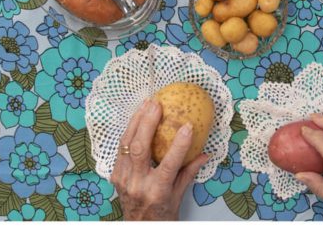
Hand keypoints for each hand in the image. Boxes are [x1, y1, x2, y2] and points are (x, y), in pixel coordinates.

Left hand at [110, 98, 207, 220]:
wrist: (139, 228)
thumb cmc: (163, 213)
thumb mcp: (180, 194)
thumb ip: (190, 170)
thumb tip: (207, 152)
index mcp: (157, 191)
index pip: (169, 164)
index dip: (179, 144)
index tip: (188, 125)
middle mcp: (138, 184)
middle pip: (140, 148)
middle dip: (147, 123)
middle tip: (157, 104)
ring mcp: (123, 179)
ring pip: (126, 144)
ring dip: (136, 121)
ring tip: (146, 104)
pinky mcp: (115, 175)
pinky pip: (121, 149)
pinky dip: (130, 131)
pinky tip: (137, 117)